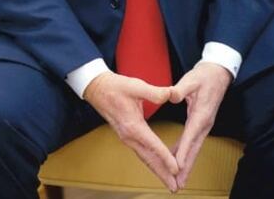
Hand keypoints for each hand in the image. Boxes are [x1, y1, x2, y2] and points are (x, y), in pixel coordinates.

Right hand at [84, 71, 178, 191]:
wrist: (96, 88)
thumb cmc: (115, 86)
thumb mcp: (135, 85)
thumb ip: (154, 92)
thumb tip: (171, 94)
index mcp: (132, 125)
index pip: (152, 145)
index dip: (166, 157)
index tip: (177, 169)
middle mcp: (129, 135)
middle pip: (148, 159)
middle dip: (162, 174)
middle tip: (175, 187)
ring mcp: (126, 137)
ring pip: (145, 158)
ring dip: (158, 171)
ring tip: (170, 183)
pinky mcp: (126, 136)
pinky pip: (141, 153)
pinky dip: (151, 163)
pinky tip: (158, 167)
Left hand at [169, 62, 231, 189]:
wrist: (218, 73)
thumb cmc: (204, 76)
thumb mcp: (191, 79)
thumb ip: (181, 88)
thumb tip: (172, 95)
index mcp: (201, 114)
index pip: (190, 136)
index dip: (183, 152)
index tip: (177, 166)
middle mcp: (204, 124)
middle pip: (194, 149)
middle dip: (186, 167)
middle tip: (177, 184)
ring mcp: (204, 125)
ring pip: (194, 149)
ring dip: (186, 165)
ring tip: (178, 180)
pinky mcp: (201, 124)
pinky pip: (192, 143)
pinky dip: (185, 154)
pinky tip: (177, 161)